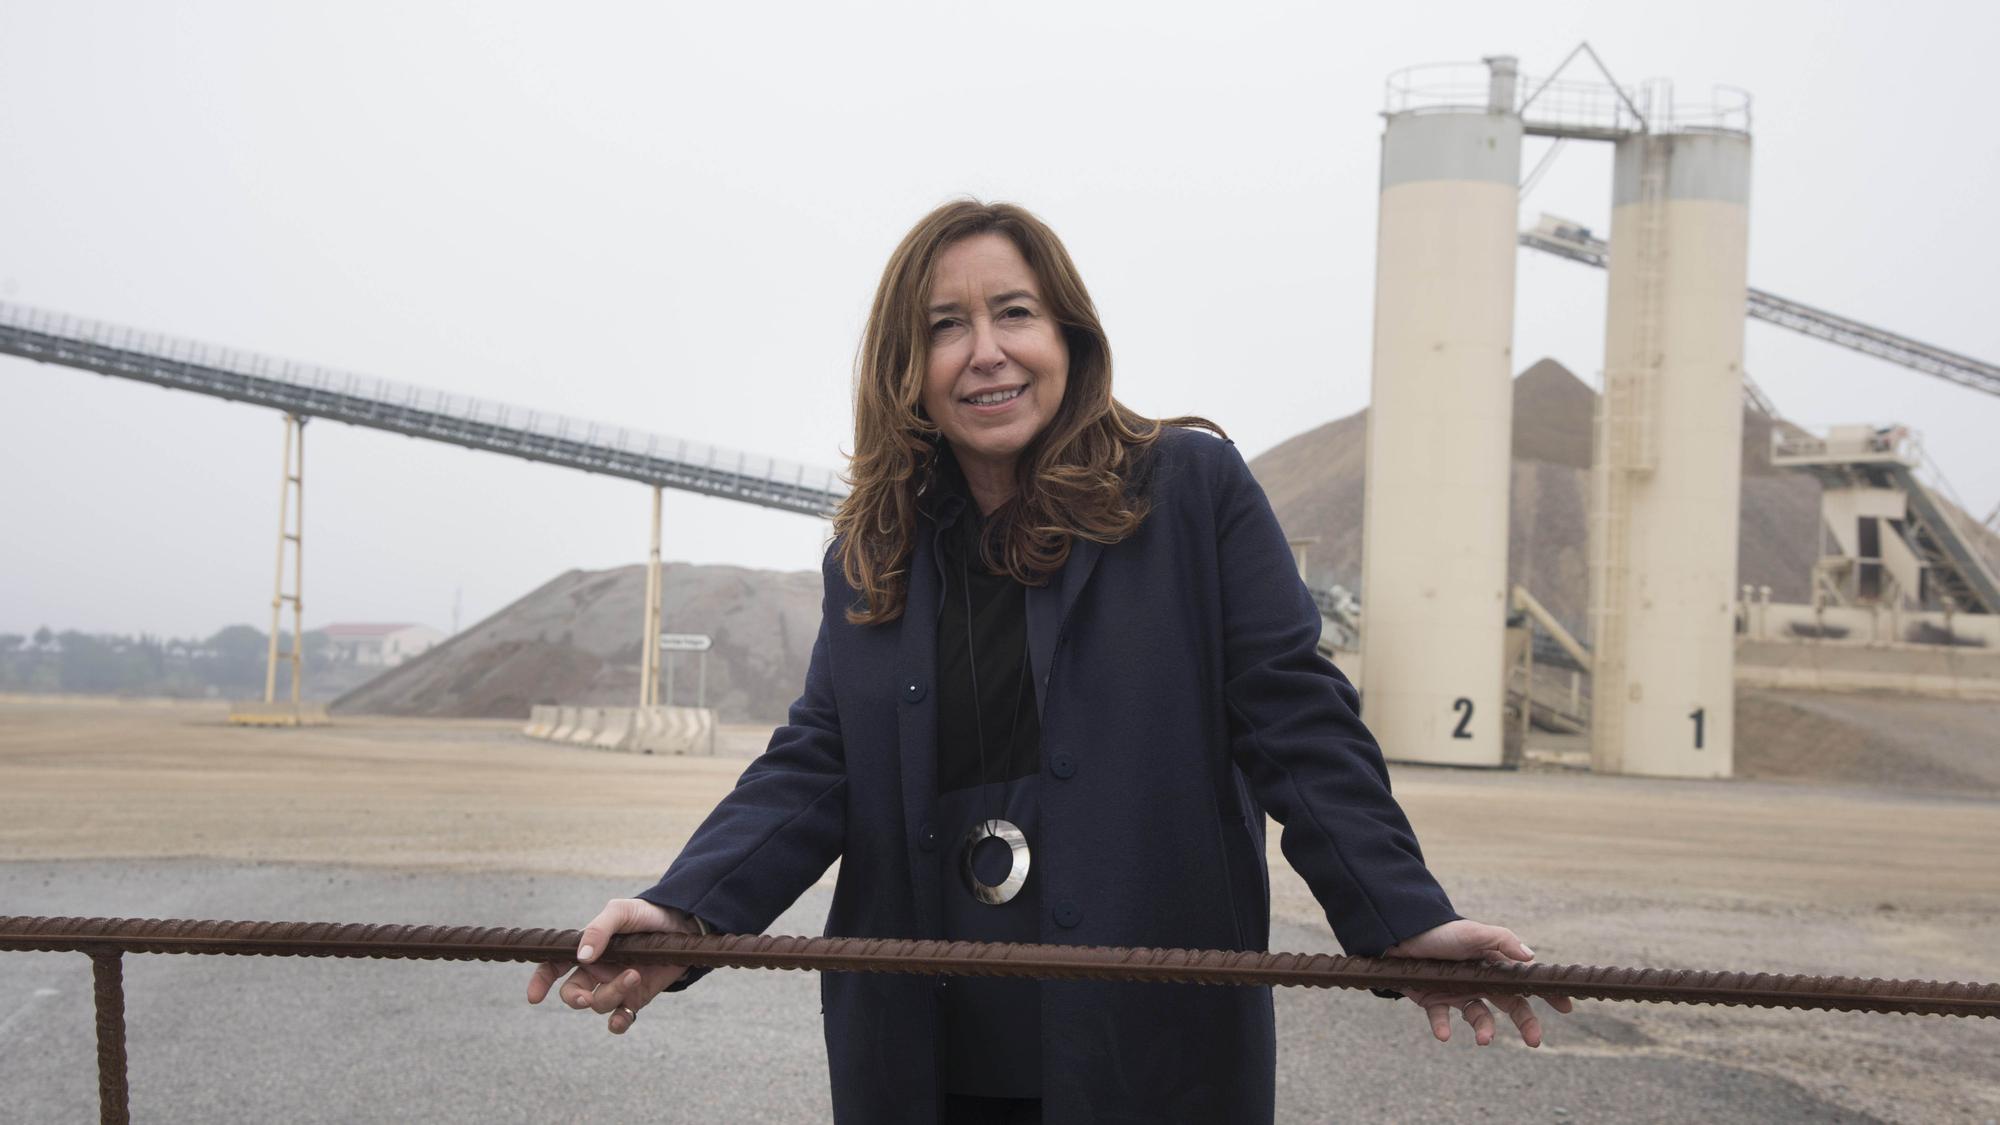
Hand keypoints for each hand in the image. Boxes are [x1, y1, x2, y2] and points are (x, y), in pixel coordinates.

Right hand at [525, 898, 702, 1034]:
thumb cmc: (648, 915)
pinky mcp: (637, 997)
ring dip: (613, 993)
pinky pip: (619, 1019)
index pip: (555, 965)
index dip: (541, 980)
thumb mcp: (621, 912)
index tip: (534, 996)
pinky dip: (618, 1022)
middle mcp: (598, 970)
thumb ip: (599, 930)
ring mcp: (616, 985)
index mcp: (588, 949)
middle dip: (575, 998)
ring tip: (635, 973)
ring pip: (599, 1003)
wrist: (685, 925)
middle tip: (587, 997)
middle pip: (573, 993)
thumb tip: (580, 957)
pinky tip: (624, 1016)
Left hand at [1385, 918, 1573, 1047]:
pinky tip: (1444, 1034)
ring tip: (1484, 1040)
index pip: (1525, 982)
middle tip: (1535, 1041)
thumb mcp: (1474, 932)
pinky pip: (1442, 1018)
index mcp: (1493, 964)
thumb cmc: (1442, 931)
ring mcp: (1458, 992)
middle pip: (1510, 1005)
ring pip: (1479, 1017)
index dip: (1546, 994)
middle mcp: (1479, 981)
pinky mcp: (1433, 999)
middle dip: (1526, 1023)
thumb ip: (1503, 941)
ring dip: (1484, 1030)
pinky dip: (1443, 1027)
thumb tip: (1530, 957)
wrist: (1400, 932)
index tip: (1566, 1007)